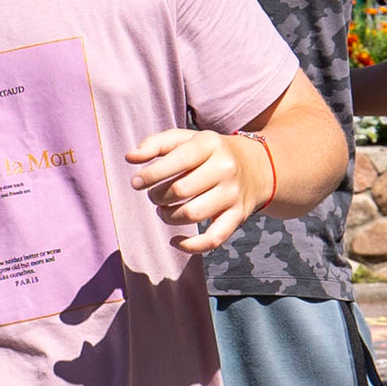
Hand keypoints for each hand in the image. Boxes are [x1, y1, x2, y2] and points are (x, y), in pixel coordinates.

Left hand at [126, 126, 257, 253]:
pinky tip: (175, 240)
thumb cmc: (209, 153)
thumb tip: (130, 158)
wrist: (256, 167)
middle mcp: (225, 169)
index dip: (152, 174)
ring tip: (163, 211)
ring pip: (193, 214)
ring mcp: (233, 194)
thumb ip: (156, 144)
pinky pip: (213, 239)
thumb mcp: (186, 139)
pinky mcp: (238, 216)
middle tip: (154, 196)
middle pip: (181, 190)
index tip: (136, 182)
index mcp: (210, 144)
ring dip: (169, 217)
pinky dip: (190, 246)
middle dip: (158, 196)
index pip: (178, 160)